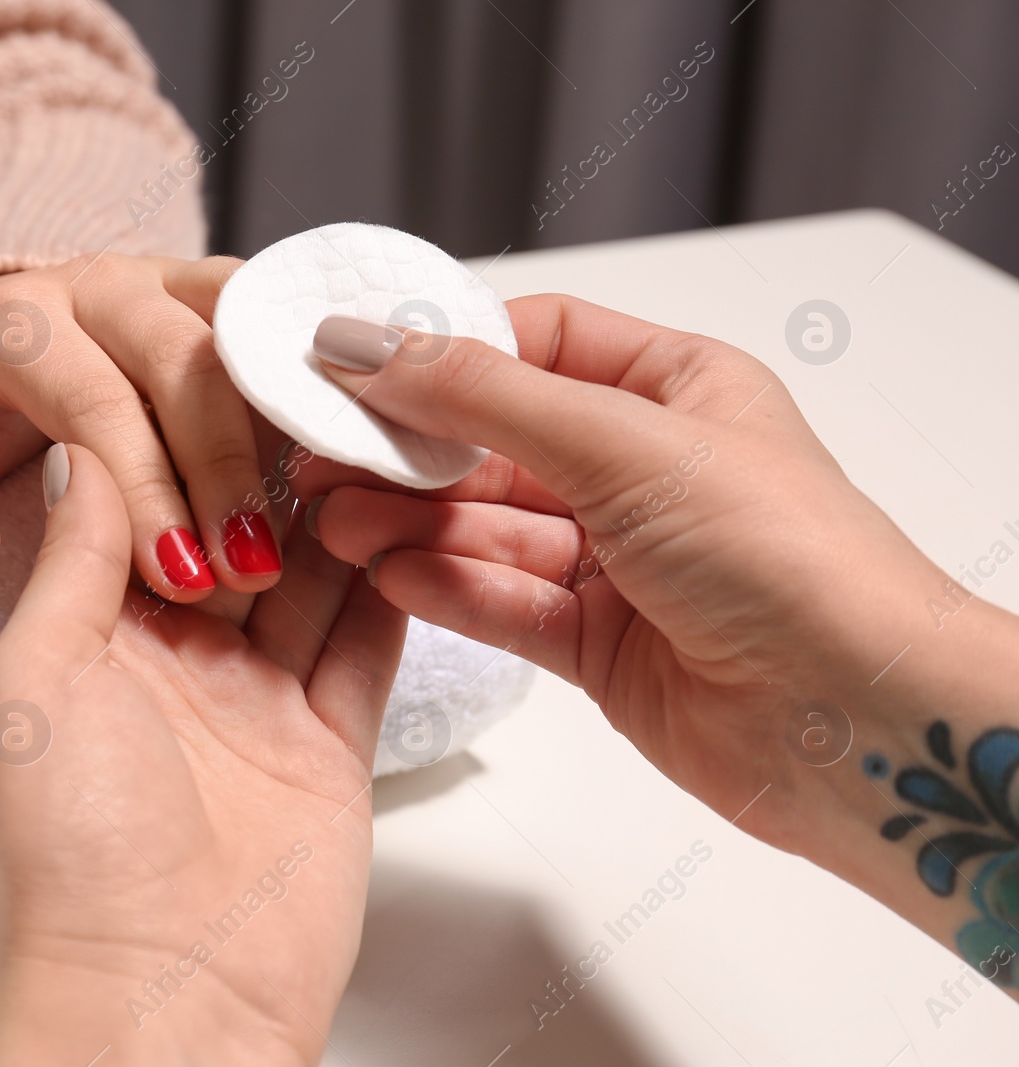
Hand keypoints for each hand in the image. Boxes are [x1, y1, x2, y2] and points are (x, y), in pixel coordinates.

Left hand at [0, 255, 295, 603]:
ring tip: (326, 516)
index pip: (91, 398)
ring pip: (256, 330)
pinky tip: (352, 463)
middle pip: (187, 360)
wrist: (7, 340)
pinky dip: (324, 388)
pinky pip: (297, 325)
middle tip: (253, 569)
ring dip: (291, 425)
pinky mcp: (238, 294)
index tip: (179, 575)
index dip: (141, 487)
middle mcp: (105, 285)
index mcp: (16, 318)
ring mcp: (180, 279)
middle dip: (224, 468)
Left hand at [0, 444, 406, 1064]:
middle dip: (275, 462)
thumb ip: (73, 563)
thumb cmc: (73, 853)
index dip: (183, 440)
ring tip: (379, 425)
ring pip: (312, 577)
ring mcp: (256, 702)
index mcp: (92, 641)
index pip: (144, 508)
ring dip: (342, 509)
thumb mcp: (36, 680)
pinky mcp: (328, 743)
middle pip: (237, 532)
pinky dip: (392, 581)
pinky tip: (416, 511)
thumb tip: (82, 454)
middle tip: (322, 382)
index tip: (225, 367)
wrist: (166, 993)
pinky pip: (365, 644)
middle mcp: (177, 664)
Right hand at [303, 297, 1018, 988]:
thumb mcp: (624, 443)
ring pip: (488, 527)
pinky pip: (503, 601)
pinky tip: (390, 574)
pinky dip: (446, 587)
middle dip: (408, 451)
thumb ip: (483, 396)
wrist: (860, 720)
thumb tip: (369, 346)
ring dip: (412, 523)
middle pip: (495, 441)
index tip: (352, 364)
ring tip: (337, 523)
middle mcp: (643, 469)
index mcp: (675, 389)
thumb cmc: (789, 558)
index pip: (533, 344)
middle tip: (318, 456)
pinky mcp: (598, 643)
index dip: (441, 352)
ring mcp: (619, 559)